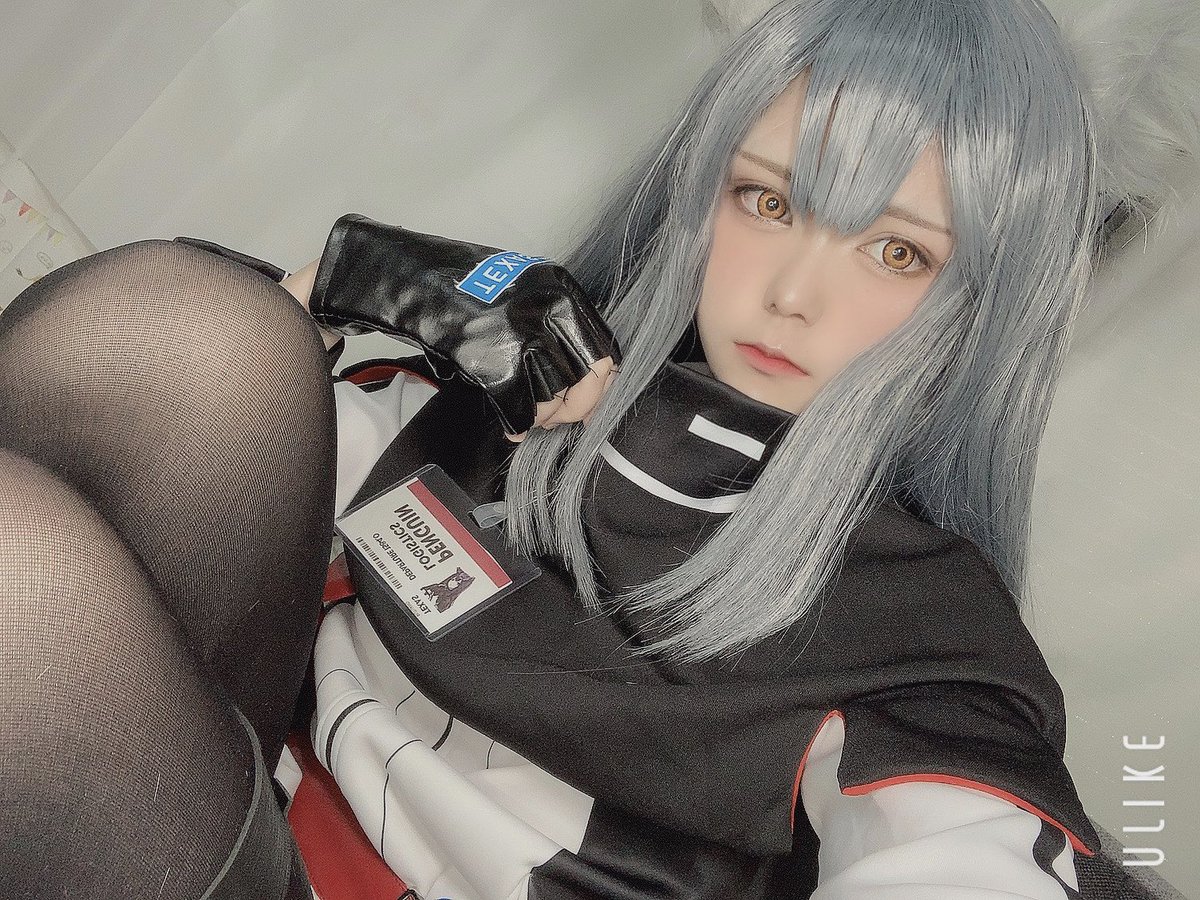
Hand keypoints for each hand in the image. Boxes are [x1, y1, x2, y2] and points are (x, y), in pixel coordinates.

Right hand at [307, 214, 620, 435]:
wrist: (408, 278)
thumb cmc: (460, 284)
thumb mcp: (524, 290)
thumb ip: (555, 327)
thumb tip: (580, 376)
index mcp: (561, 290)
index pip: (604, 349)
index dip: (601, 385)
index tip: (592, 402)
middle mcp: (547, 310)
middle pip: (583, 379)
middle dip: (573, 407)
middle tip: (559, 418)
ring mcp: (521, 336)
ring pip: (553, 397)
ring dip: (542, 416)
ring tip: (529, 417)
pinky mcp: (492, 361)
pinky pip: (519, 410)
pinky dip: (517, 425)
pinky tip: (512, 428)